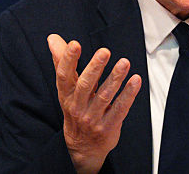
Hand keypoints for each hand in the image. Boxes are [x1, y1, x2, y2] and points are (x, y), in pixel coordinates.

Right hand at [47, 34, 141, 173]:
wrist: (82, 148)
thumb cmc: (75, 109)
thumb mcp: (66, 89)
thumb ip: (62, 62)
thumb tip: (53, 39)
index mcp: (66, 95)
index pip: (64, 76)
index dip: (68, 60)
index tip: (74, 44)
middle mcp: (78, 107)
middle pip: (85, 86)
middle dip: (95, 68)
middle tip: (104, 51)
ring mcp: (93, 118)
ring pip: (105, 96)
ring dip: (115, 78)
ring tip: (124, 63)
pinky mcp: (109, 126)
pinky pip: (120, 109)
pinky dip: (128, 94)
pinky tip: (135, 80)